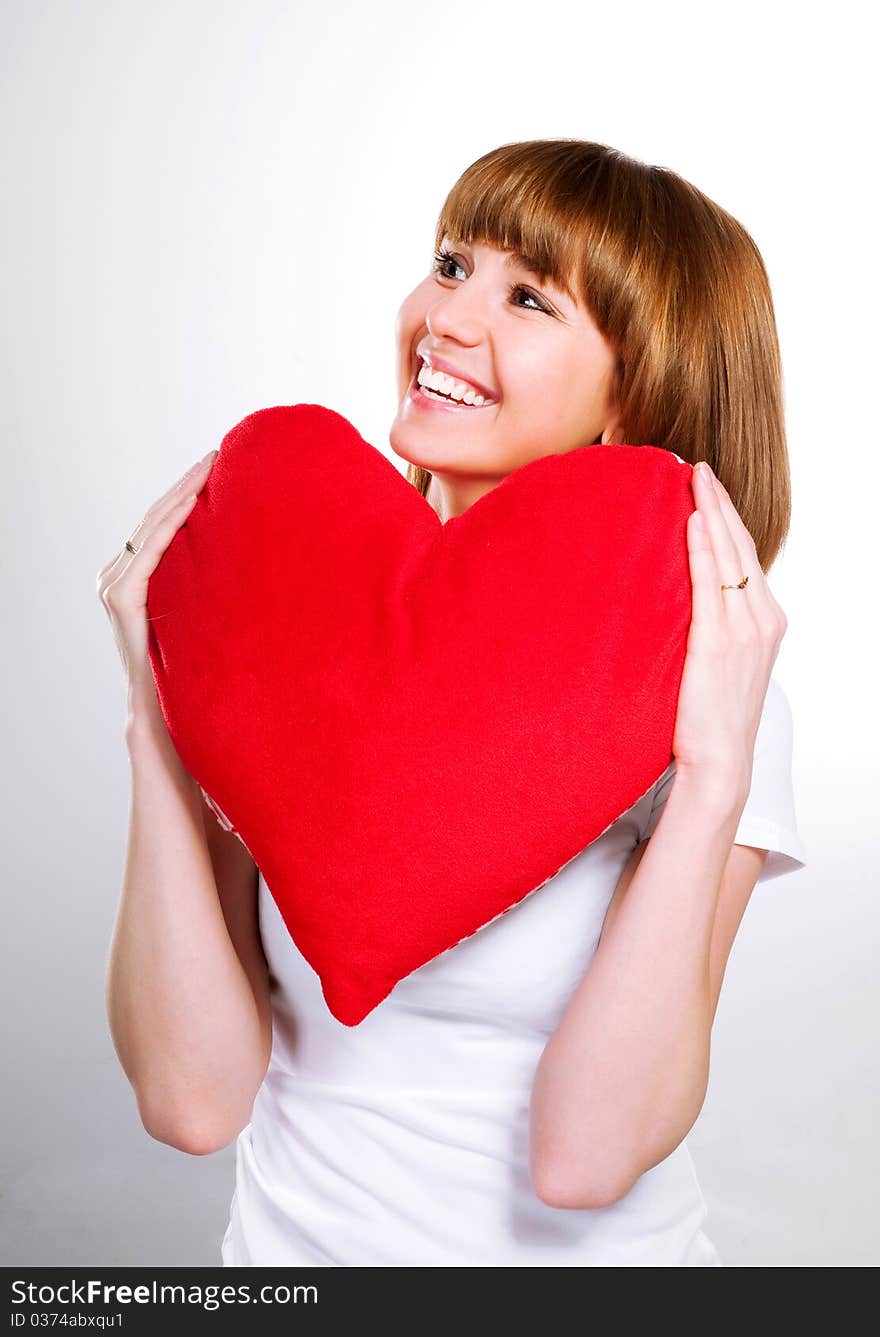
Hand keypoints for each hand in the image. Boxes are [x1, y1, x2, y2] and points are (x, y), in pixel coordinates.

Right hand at [96, 449, 217, 712]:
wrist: (162, 711)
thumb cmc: (187, 668)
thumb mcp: (195, 614)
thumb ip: (199, 584)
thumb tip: (242, 557)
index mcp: (130, 578)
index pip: (158, 524)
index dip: (184, 492)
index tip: (215, 465)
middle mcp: (114, 577)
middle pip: (154, 518)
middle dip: (186, 483)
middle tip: (217, 453)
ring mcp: (113, 586)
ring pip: (151, 527)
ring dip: (182, 493)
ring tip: (209, 467)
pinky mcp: (121, 598)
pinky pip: (150, 551)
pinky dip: (172, 523)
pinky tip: (193, 502)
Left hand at [671, 462, 787, 794]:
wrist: (718, 761)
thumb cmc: (708, 718)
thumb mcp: (719, 664)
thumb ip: (711, 628)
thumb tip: (679, 601)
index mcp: (766, 622)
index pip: (745, 558)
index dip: (728, 520)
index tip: (708, 488)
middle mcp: (762, 620)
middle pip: (740, 547)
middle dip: (720, 503)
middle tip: (699, 468)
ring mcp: (743, 630)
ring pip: (727, 557)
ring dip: (711, 513)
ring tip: (693, 478)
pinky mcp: (718, 642)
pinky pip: (709, 584)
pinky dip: (702, 549)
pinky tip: (692, 521)